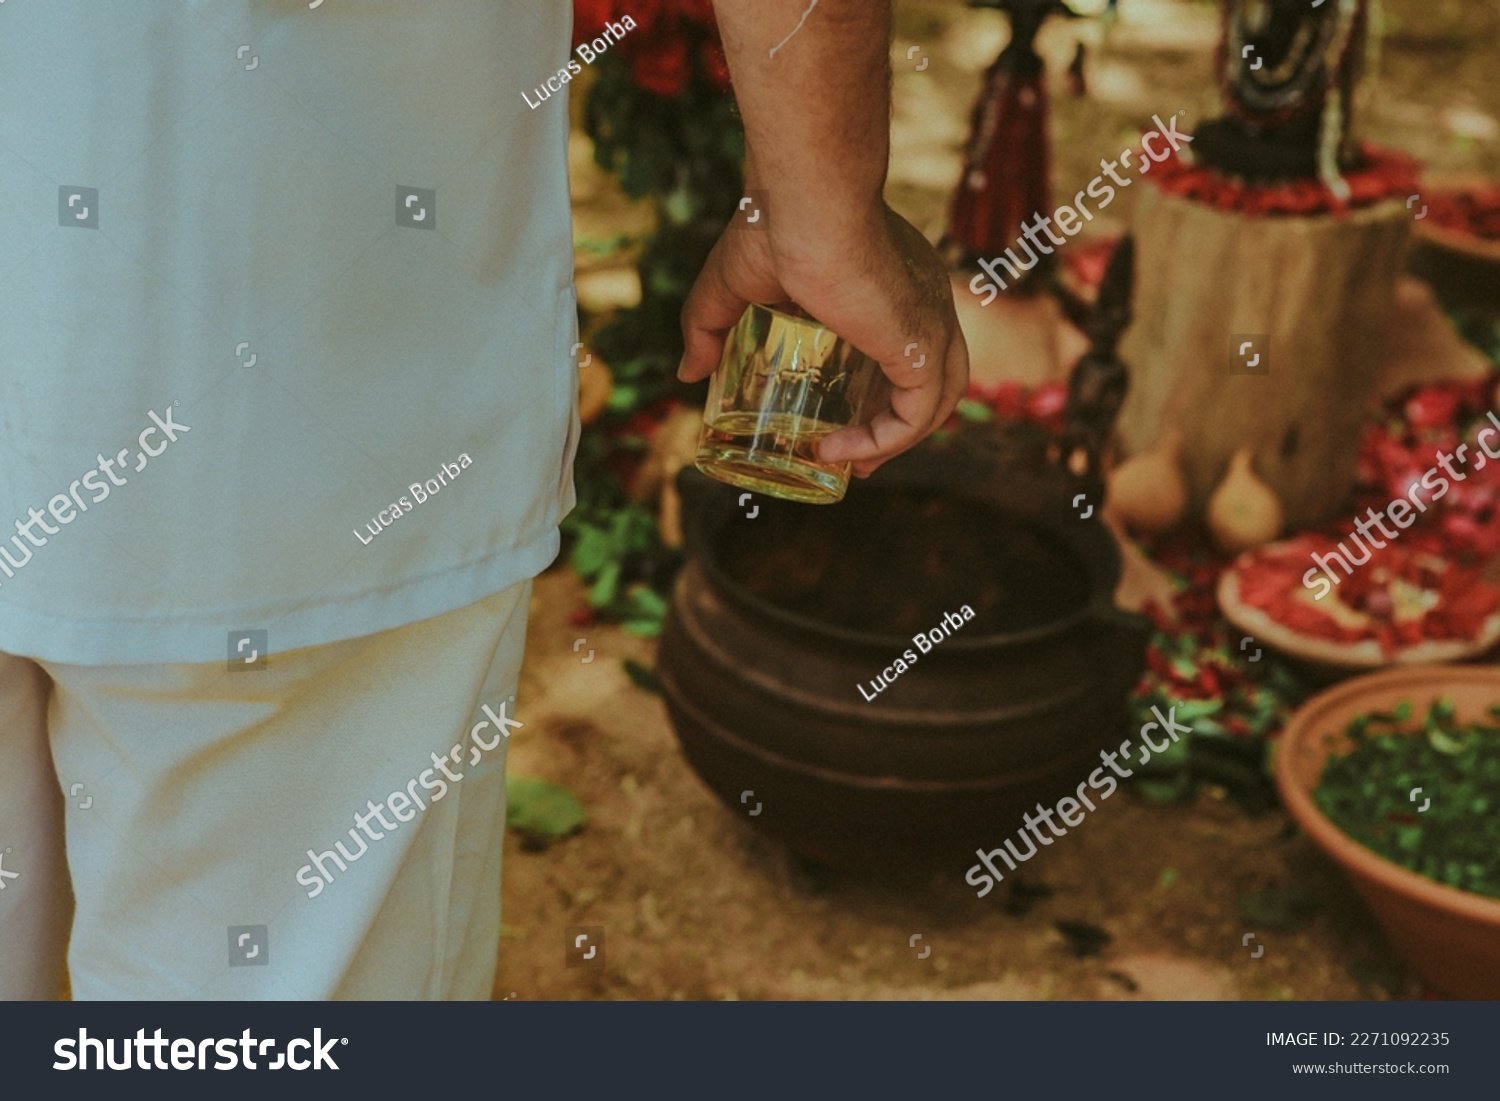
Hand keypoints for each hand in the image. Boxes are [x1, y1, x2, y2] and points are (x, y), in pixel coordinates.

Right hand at [677, 200, 968, 477]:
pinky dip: (886, 441)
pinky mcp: (924, 343)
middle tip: (858, 457)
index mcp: (895, 278)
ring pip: (939, 398)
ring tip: (855, 463)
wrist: (806, 202)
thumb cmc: (772, 224)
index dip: (883, 386)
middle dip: (900, 424)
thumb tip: (687, 375)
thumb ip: (708, 328)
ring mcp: (932, 320)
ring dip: (898, 440)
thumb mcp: (731, 284)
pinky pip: (918, 413)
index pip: (906, 341)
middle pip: (934, 373)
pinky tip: (839, 451)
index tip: (850, 420)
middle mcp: (925, 298)